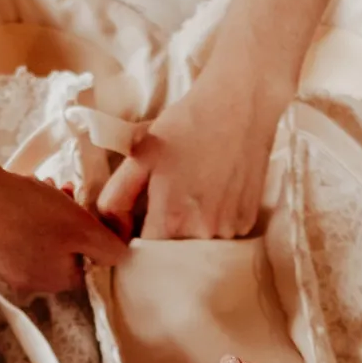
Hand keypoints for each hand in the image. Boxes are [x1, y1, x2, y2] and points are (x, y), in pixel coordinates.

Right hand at [0, 152, 126, 297]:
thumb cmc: (27, 212)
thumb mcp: (81, 227)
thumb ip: (108, 248)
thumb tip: (122, 259)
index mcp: (56, 282)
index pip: (89, 264)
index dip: (93, 235)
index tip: (86, 210)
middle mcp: (30, 282)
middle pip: (65, 250)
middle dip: (70, 219)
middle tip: (66, 192)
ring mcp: (4, 267)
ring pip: (41, 238)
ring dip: (48, 211)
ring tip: (43, 186)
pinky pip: (16, 232)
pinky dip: (23, 212)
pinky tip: (18, 192)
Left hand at [97, 69, 285, 240]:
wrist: (240, 104)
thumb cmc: (186, 125)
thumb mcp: (138, 156)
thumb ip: (115, 199)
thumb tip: (114, 233)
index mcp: (171, 220)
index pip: (145, 258)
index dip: (136, 247)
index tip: (135, 229)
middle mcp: (204, 234)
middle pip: (172, 258)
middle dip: (162, 242)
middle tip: (162, 207)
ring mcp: (230, 230)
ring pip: (197, 250)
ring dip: (188, 235)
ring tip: (190, 196)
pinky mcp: (247, 222)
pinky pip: (220, 238)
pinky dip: (211, 225)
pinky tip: (211, 194)